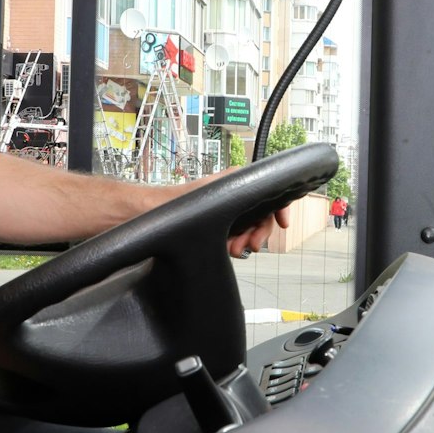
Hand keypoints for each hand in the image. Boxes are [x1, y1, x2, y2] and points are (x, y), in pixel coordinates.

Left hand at [171, 167, 293, 258]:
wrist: (150, 214)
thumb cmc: (174, 203)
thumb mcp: (210, 197)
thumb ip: (237, 197)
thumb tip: (263, 209)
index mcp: (236, 181)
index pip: (269, 192)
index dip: (280, 208)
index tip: (283, 224)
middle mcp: (235, 194)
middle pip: (263, 215)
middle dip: (258, 234)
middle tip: (249, 246)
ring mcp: (228, 210)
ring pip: (251, 228)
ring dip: (246, 243)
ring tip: (234, 251)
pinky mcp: (220, 225)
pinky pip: (237, 236)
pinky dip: (236, 245)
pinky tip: (228, 250)